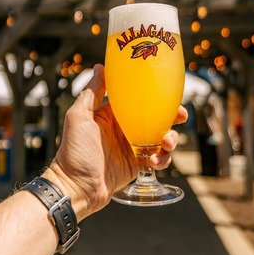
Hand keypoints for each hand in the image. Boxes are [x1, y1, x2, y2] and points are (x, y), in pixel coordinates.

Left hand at [42, 64, 186, 220]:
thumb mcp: (79, 117)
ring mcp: (132, 148)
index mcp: (112, 115)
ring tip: (165, 144)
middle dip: (172, 118)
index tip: (171, 94)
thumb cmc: (73, 152)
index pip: (140, 101)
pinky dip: (161, 160)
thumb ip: (92, 92)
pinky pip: (157, 160)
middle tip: (180, 117)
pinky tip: (153, 162)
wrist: (75, 188)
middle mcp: (124, 129)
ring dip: (170, 140)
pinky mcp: (136, 166)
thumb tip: (101, 66)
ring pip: (161, 139)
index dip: (157, 97)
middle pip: (156, 119)